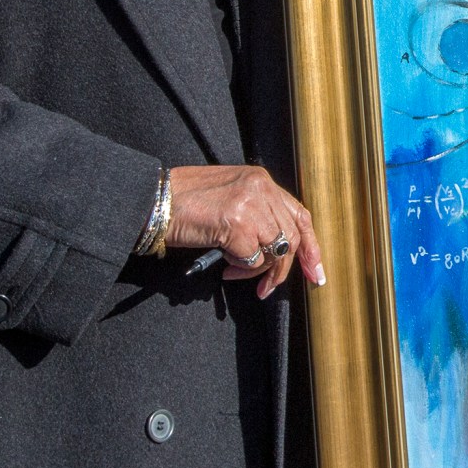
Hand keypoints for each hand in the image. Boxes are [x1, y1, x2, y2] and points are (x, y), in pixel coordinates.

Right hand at [166, 164, 323, 297]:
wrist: (152, 201)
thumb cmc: (184, 204)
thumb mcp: (228, 198)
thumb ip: (256, 212)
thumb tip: (275, 247)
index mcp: (260, 179)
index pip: (299, 214)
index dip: (311, 245)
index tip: (315, 272)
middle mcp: (261, 188)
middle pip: (291, 237)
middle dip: (282, 269)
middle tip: (265, 288)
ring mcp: (251, 205)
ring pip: (275, 250)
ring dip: (257, 270)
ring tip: (234, 272)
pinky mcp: (237, 224)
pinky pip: (252, 258)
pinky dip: (240, 267)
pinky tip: (223, 263)